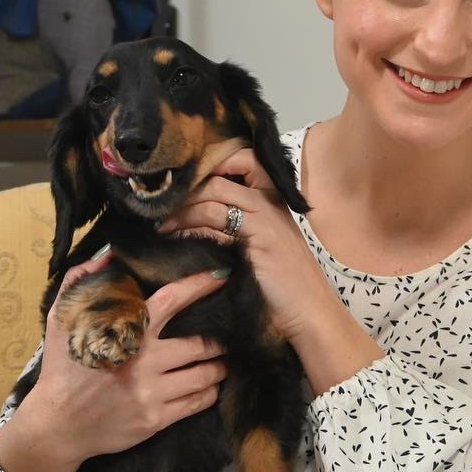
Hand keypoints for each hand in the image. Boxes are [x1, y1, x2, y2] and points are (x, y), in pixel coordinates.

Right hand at [21, 249, 229, 462]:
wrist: (57, 425)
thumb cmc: (63, 369)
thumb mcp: (61, 320)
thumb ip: (80, 282)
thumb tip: (107, 256)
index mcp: (126, 332)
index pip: (172, 301)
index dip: (199, 286)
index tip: (221, 276)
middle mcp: (144, 361)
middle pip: (199, 344)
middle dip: (219, 340)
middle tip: (228, 335)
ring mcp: (152, 392)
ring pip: (203, 375)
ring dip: (219, 367)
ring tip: (224, 362)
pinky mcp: (155, 419)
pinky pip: (196, 403)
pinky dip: (209, 393)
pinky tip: (210, 387)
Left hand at [158, 149, 333, 341]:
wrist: (309, 312)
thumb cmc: (285, 286)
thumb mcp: (259, 248)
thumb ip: (233, 228)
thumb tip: (191, 219)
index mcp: (275, 199)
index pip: (243, 160)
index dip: (212, 164)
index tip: (182, 187)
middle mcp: (273, 199)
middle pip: (227, 166)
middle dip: (191, 182)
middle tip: (163, 202)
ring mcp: (268, 214)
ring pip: (216, 188)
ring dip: (183, 203)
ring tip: (161, 221)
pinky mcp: (261, 232)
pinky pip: (216, 215)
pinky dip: (190, 221)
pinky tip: (175, 234)